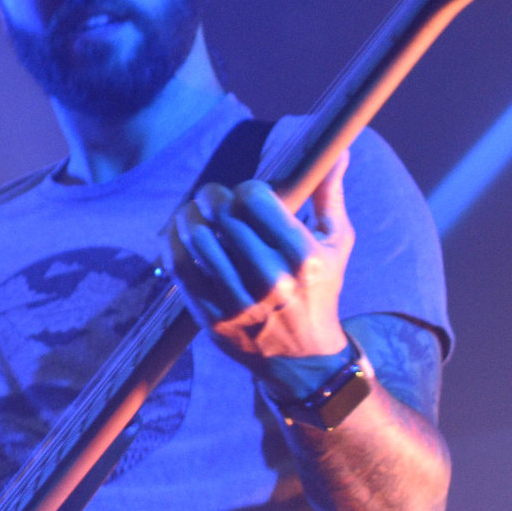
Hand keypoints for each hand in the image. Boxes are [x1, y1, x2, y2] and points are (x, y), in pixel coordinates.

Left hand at [168, 150, 353, 388]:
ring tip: (192, 212)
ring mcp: (240, 304)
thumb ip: (329, 196)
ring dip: (189, 217)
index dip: (245, 188)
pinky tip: (178, 235)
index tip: (246, 193)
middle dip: (213, 197)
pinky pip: (182, 273)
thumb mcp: (336, 245)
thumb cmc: (320, 291)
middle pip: (224, 217)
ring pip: (199, 242)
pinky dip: (173, 246)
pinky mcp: (214, 321)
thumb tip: (338, 151)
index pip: (256, 200)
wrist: (303, 359)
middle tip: (212, 195)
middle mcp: (272, 281)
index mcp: (304, 258)